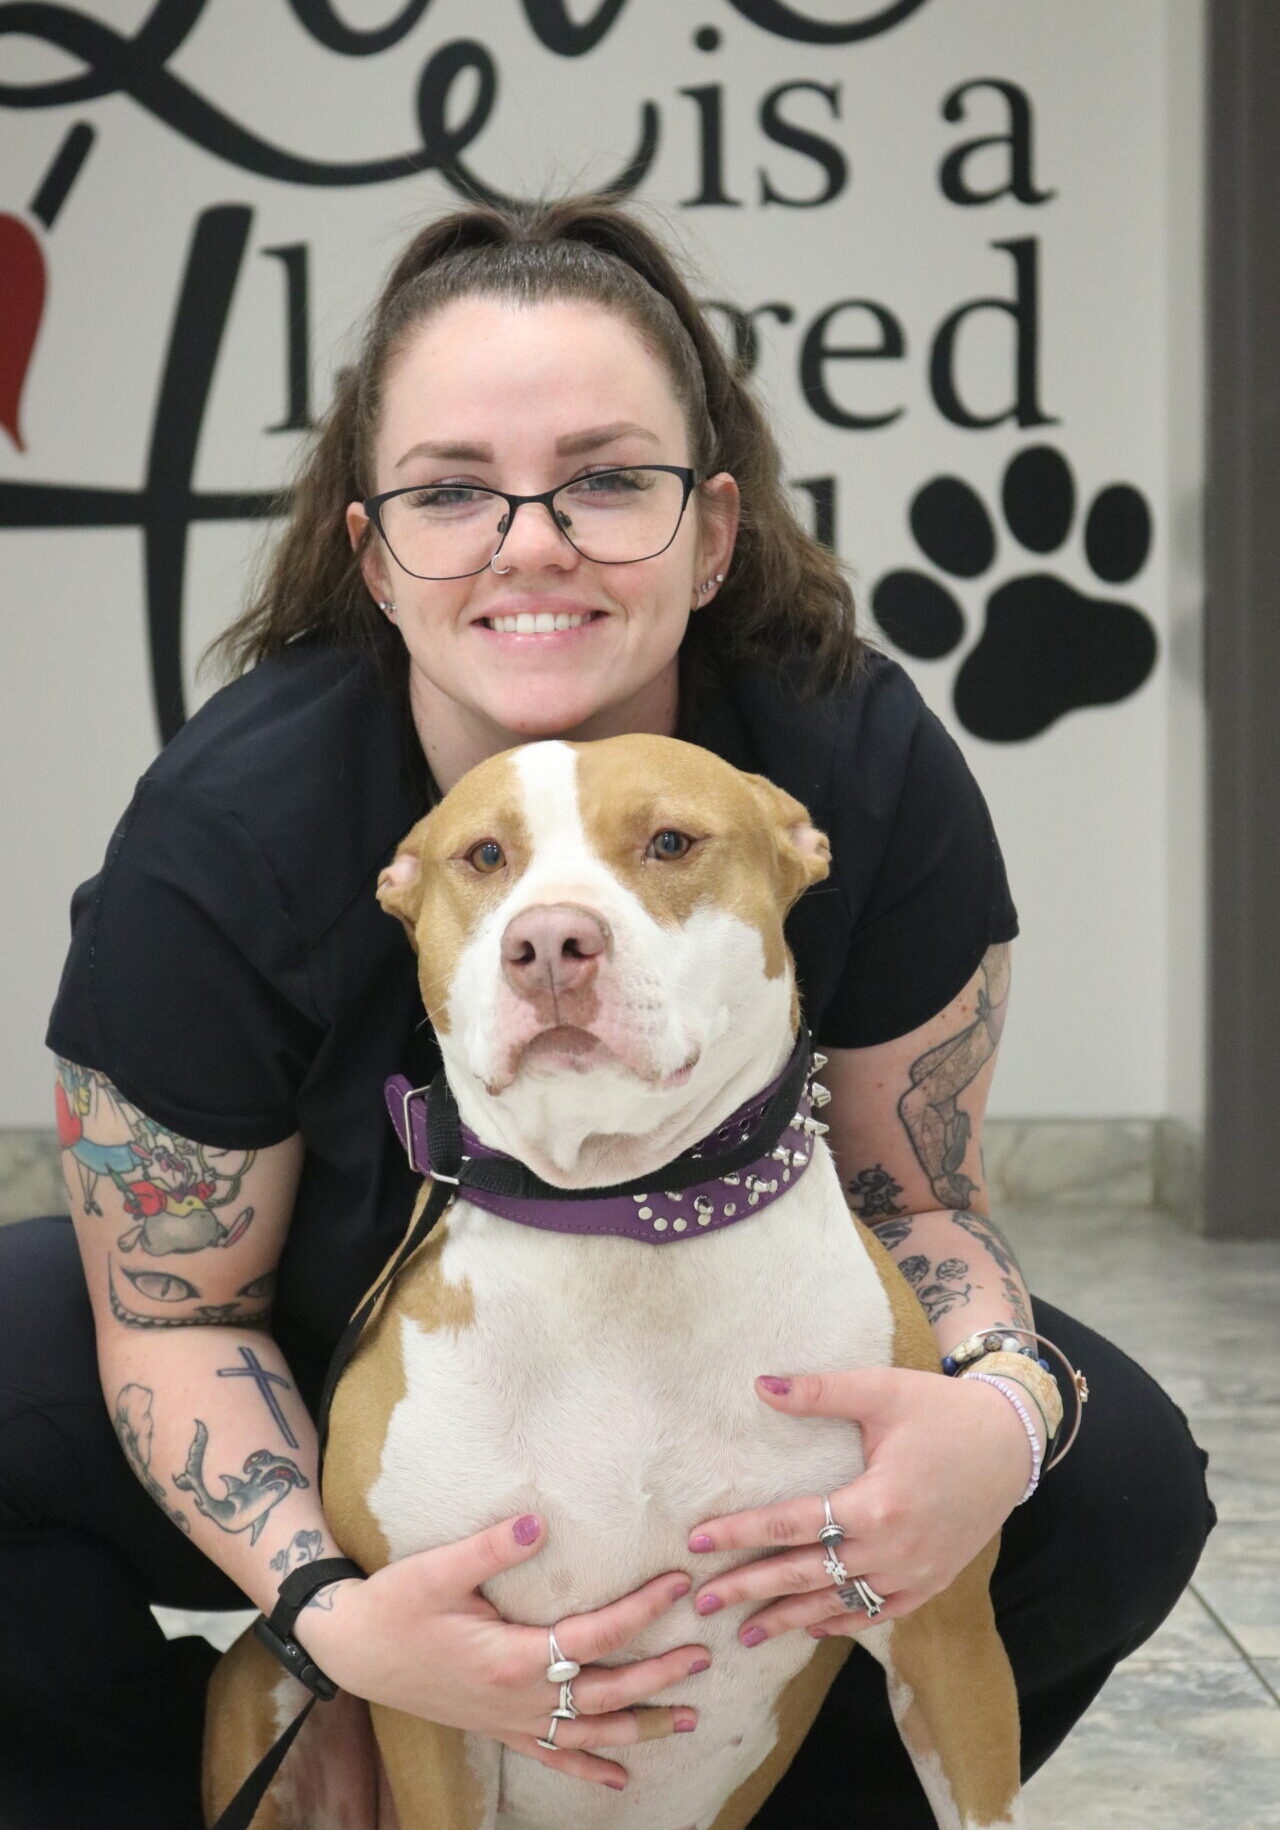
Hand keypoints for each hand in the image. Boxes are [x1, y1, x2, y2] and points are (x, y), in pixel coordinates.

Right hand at [296, 1515, 709, 1792]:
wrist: (354, 1649)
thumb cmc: (395, 1604)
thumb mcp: (438, 1569)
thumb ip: (491, 1548)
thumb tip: (539, 1522)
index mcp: (512, 1656)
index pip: (596, 1634)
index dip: (642, 1610)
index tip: (677, 1584)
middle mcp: (518, 1696)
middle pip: (605, 1692)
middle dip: (658, 1676)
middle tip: (702, 1658)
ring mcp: (509, 1719)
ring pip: (588, 1732)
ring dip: (638, 1727)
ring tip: (686, 1721)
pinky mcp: (497, 1727)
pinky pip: (552, 1756)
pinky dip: (589, 1770)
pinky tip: (620, 1780)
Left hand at [685, 1367, 1037, 1646]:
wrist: (1010, 1442)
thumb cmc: (942, 1410)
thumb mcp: (881, 1391)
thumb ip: (820, 1393)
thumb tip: (761, 1385)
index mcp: (877, 1503)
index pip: (792, 1525)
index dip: (741, 1535)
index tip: (698, 1544)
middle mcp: (893, 1549)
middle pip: (806, 1575)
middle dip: (751, 1590)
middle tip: (704, 1603)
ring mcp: (914, 1573)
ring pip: (839, 1604)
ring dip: (789, 1619)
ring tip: (745, 1633)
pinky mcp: (931, 1581)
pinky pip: (878, 1612)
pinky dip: (841, 1622)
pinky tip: (810, 1629)